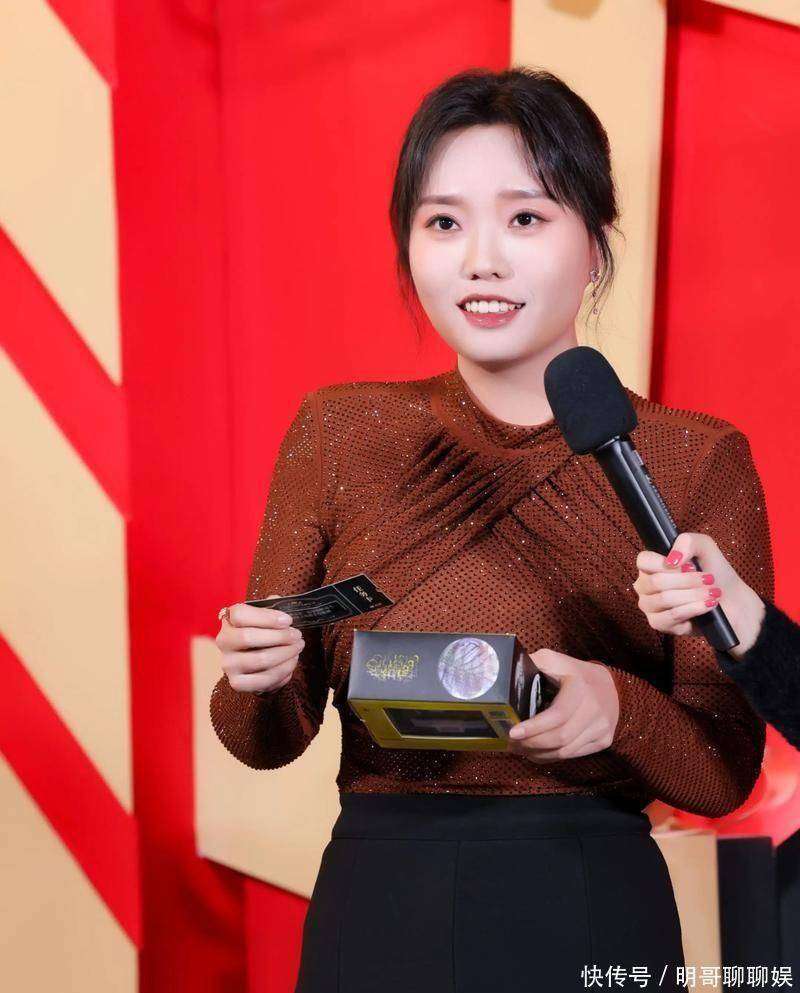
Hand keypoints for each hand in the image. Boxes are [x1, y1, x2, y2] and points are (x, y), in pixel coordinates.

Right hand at [215, 596, 304, 693]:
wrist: (258, 663)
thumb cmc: (264, 634)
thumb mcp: (267, 617)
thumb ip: (271, 607)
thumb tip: (276, 599)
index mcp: (229, 620)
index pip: (240, 614)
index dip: (266, 617)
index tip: (288, 621)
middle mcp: (223, 641)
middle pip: (247, 637)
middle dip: (279, 636)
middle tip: (297, 636)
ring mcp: (228, 664)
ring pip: (259, 659)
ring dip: (285, 654)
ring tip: (298, 648)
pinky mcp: (237, 683)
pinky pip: (263, 680)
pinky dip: (282, 671)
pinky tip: (291, 663)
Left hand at [506, 649, 618, 761]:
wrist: (609, 684)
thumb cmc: (573, 672)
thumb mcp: (553, 660)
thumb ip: (530, 664)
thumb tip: (500, 672)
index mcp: (580, 687)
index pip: (558, 715)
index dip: (534, 727)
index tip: (512, 732)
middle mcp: (595, 709)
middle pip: (560, 738)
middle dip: (531, 744)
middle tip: (511, 743)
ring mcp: (602, 727)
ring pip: (565, 751)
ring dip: (538, 753)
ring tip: (519, 749)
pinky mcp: (604, 740)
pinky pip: (573, 755)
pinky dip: (551, 757)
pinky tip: (536, 752)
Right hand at [633, 532, 764, 657]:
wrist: (732, 600)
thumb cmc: (714, 571)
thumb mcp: (704, 546)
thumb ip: (687, 542)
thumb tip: (672, 560)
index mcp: (651, 566)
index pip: (643, 560)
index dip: (665, 563)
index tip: (690, 565)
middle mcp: (645, 586)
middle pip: (656, 581)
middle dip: (688, 580)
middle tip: (709, 579)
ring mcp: (650, 606)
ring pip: (664, 599)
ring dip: (693, 595)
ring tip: (713, 593)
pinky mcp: (659, 624)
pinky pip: (672, 616)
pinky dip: (693, 608)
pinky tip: (708, 605)